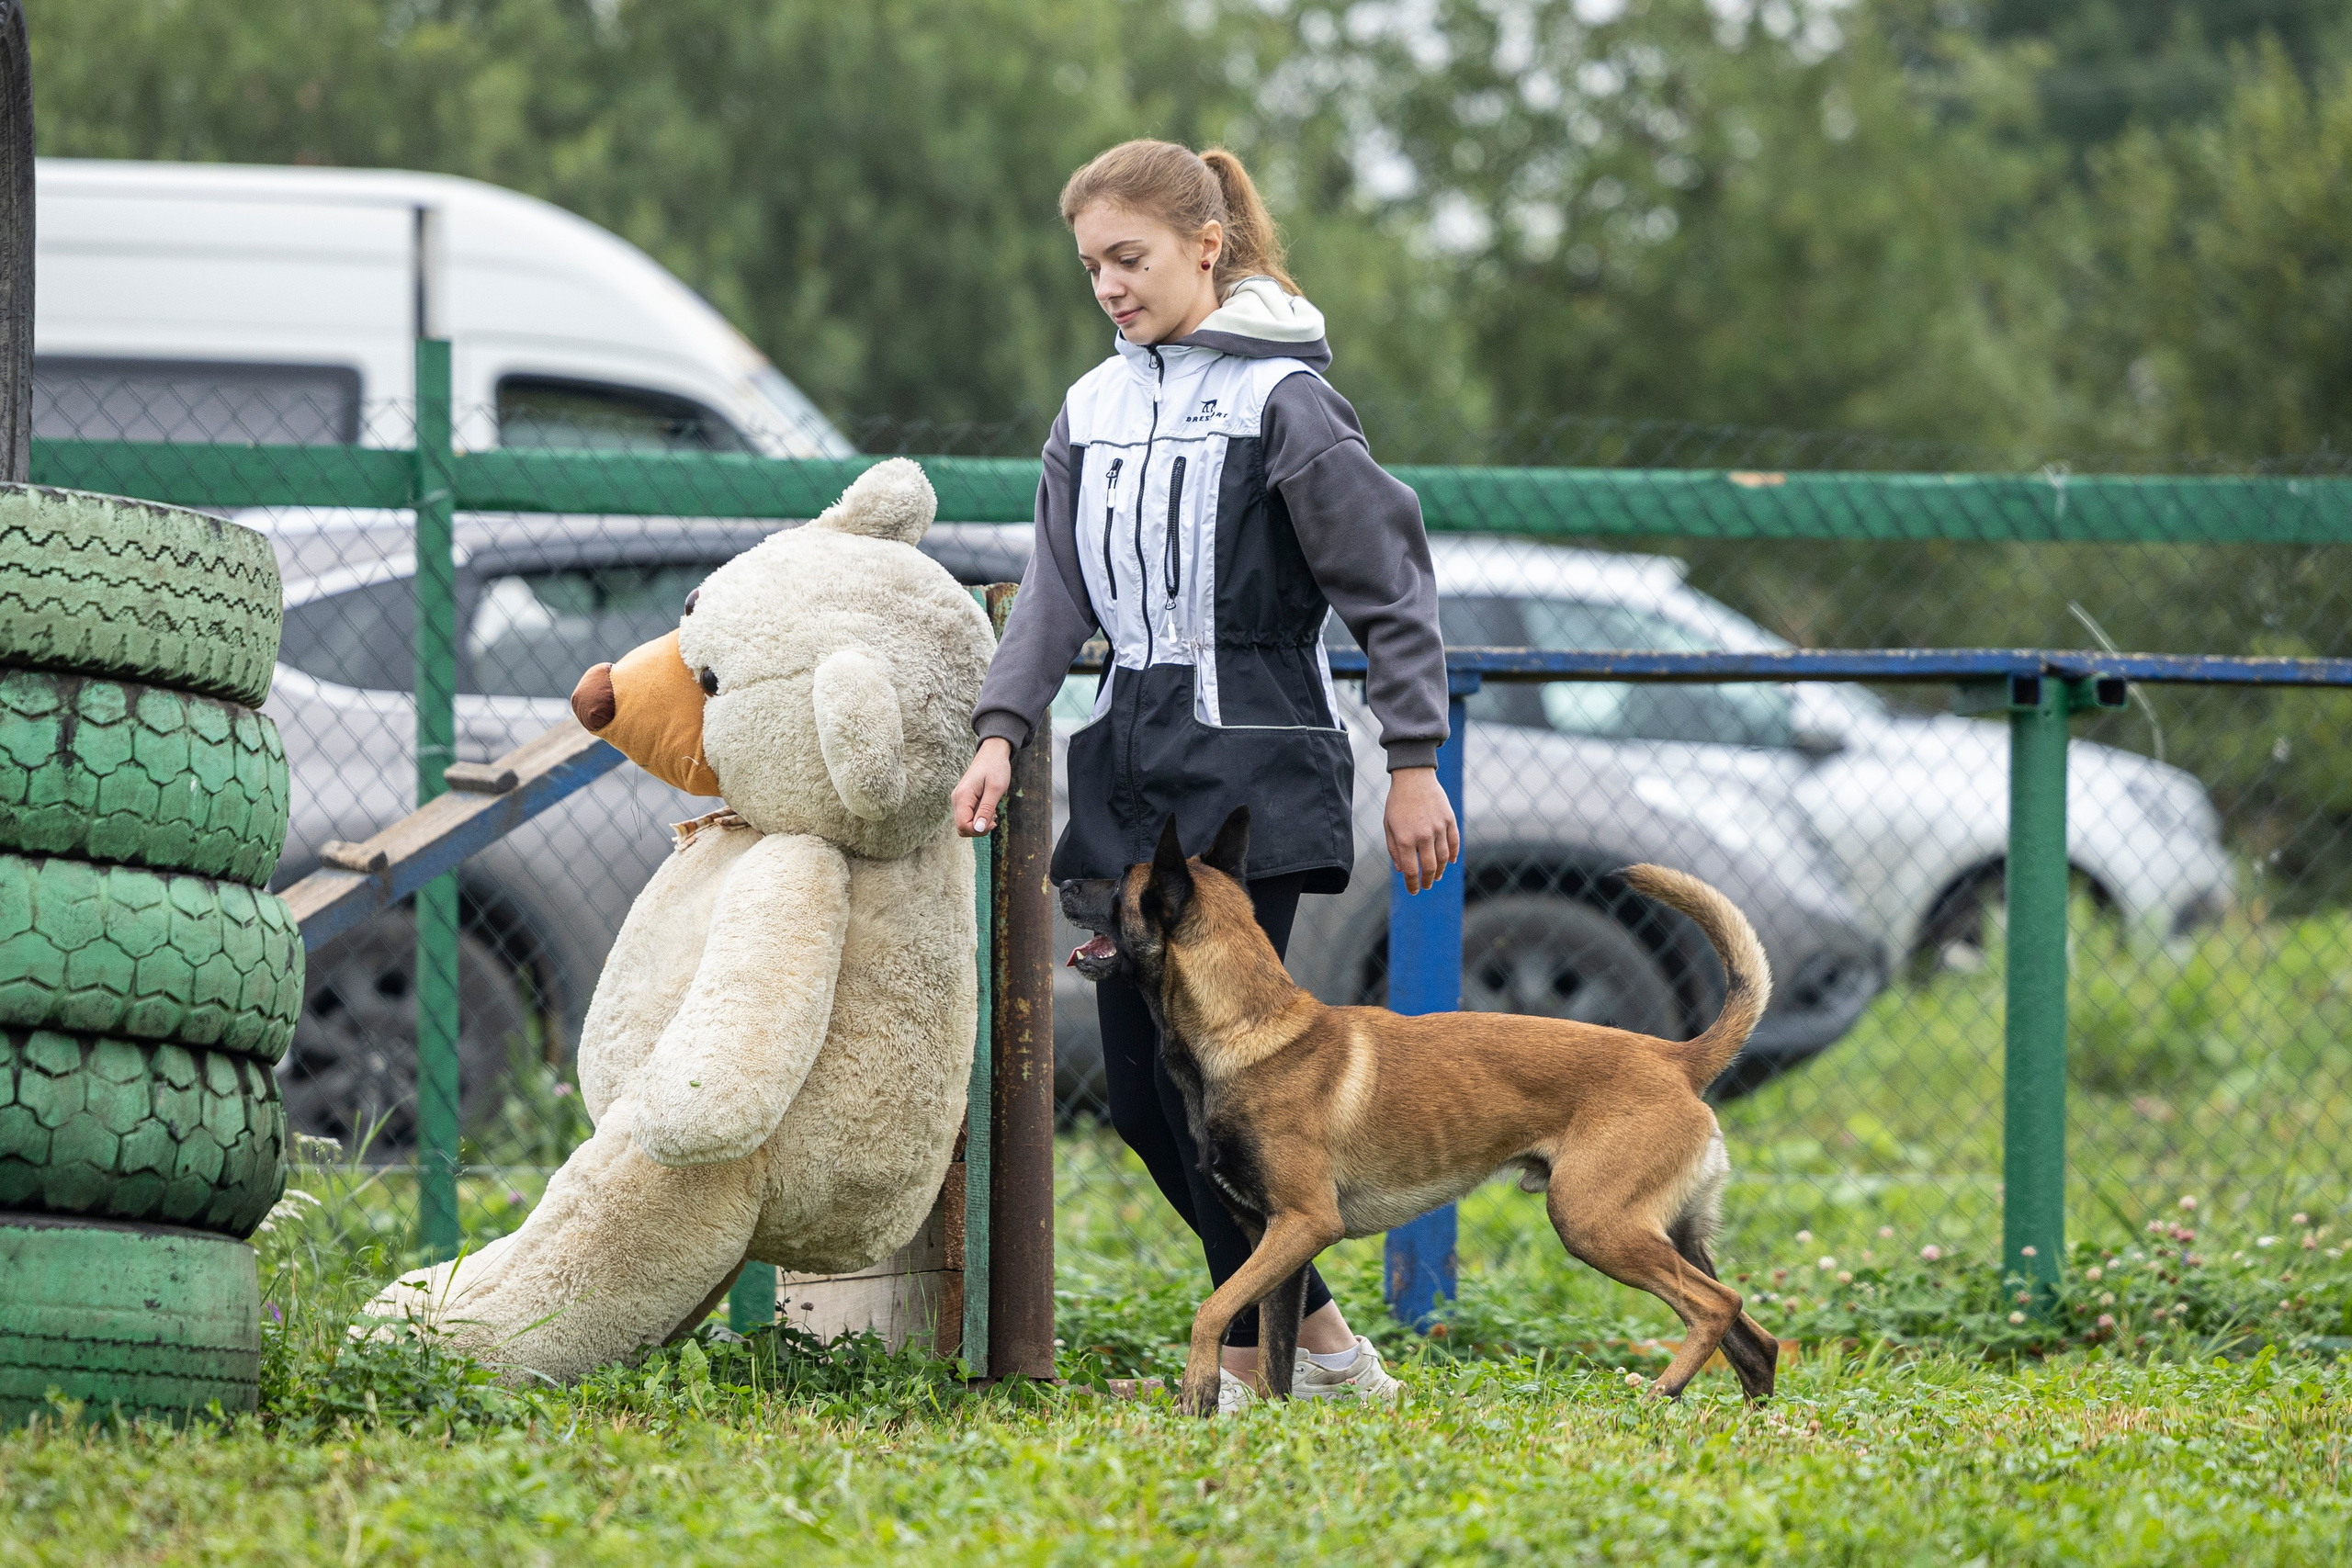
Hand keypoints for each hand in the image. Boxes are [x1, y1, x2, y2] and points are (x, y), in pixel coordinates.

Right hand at [953, 738, 1013, 835]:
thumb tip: (978, 829)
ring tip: (992, 810)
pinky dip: (978, 817)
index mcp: (963, 796)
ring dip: (979, 823)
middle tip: (994, 817)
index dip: (979, 830)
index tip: (994, 821)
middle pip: (962, 828)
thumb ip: (986, 809)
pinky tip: (989, 808)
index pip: (963, 826)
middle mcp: (956, 799)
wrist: (992, 754)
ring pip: (964, 824)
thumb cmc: (996, 768)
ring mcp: (958, 800)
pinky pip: (967, 816)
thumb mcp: (995, 789)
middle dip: (979, 829)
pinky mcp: (963, 799)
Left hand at [1386, 766, 1459, 893]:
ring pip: (1444, 858)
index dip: (1413, 884)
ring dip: (1440, 870)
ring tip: (1436, 876)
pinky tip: (1449, 862)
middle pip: (1430, 867)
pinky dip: (1453, 854)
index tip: (1414, 891)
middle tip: (1426, 885)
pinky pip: (1454, 842)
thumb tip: (1401, 869)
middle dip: (1427, 880)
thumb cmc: (1397, 802)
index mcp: (1405, 838)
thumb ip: (1394, 849)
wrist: (1413, 777)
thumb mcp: (1389, 826)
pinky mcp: (1449, 820)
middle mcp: (1423, 835)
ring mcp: (1439, 827)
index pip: (1411, 870)